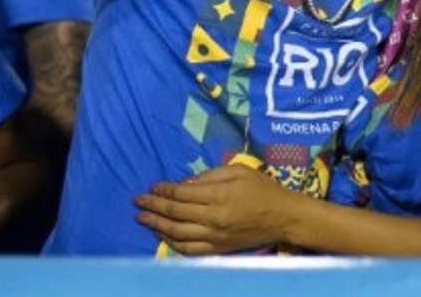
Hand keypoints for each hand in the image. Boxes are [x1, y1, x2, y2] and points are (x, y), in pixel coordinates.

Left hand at [134, 164, 293, 255]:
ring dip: (156, 225)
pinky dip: (171, 243)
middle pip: (175, 212)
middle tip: (137, 201)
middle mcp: (213, 218)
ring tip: (142, 218)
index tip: (152, 187)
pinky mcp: (218, 249)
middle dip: (153, 205)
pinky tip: (161, 235)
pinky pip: (188, 249)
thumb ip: (210, 176)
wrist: (283, 217)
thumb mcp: (239, 171)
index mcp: (219, 195)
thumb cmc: (263, 189)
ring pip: (177, 233)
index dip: (163, 189)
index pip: (182, 193)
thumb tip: (184, 184)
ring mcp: (214, 236)